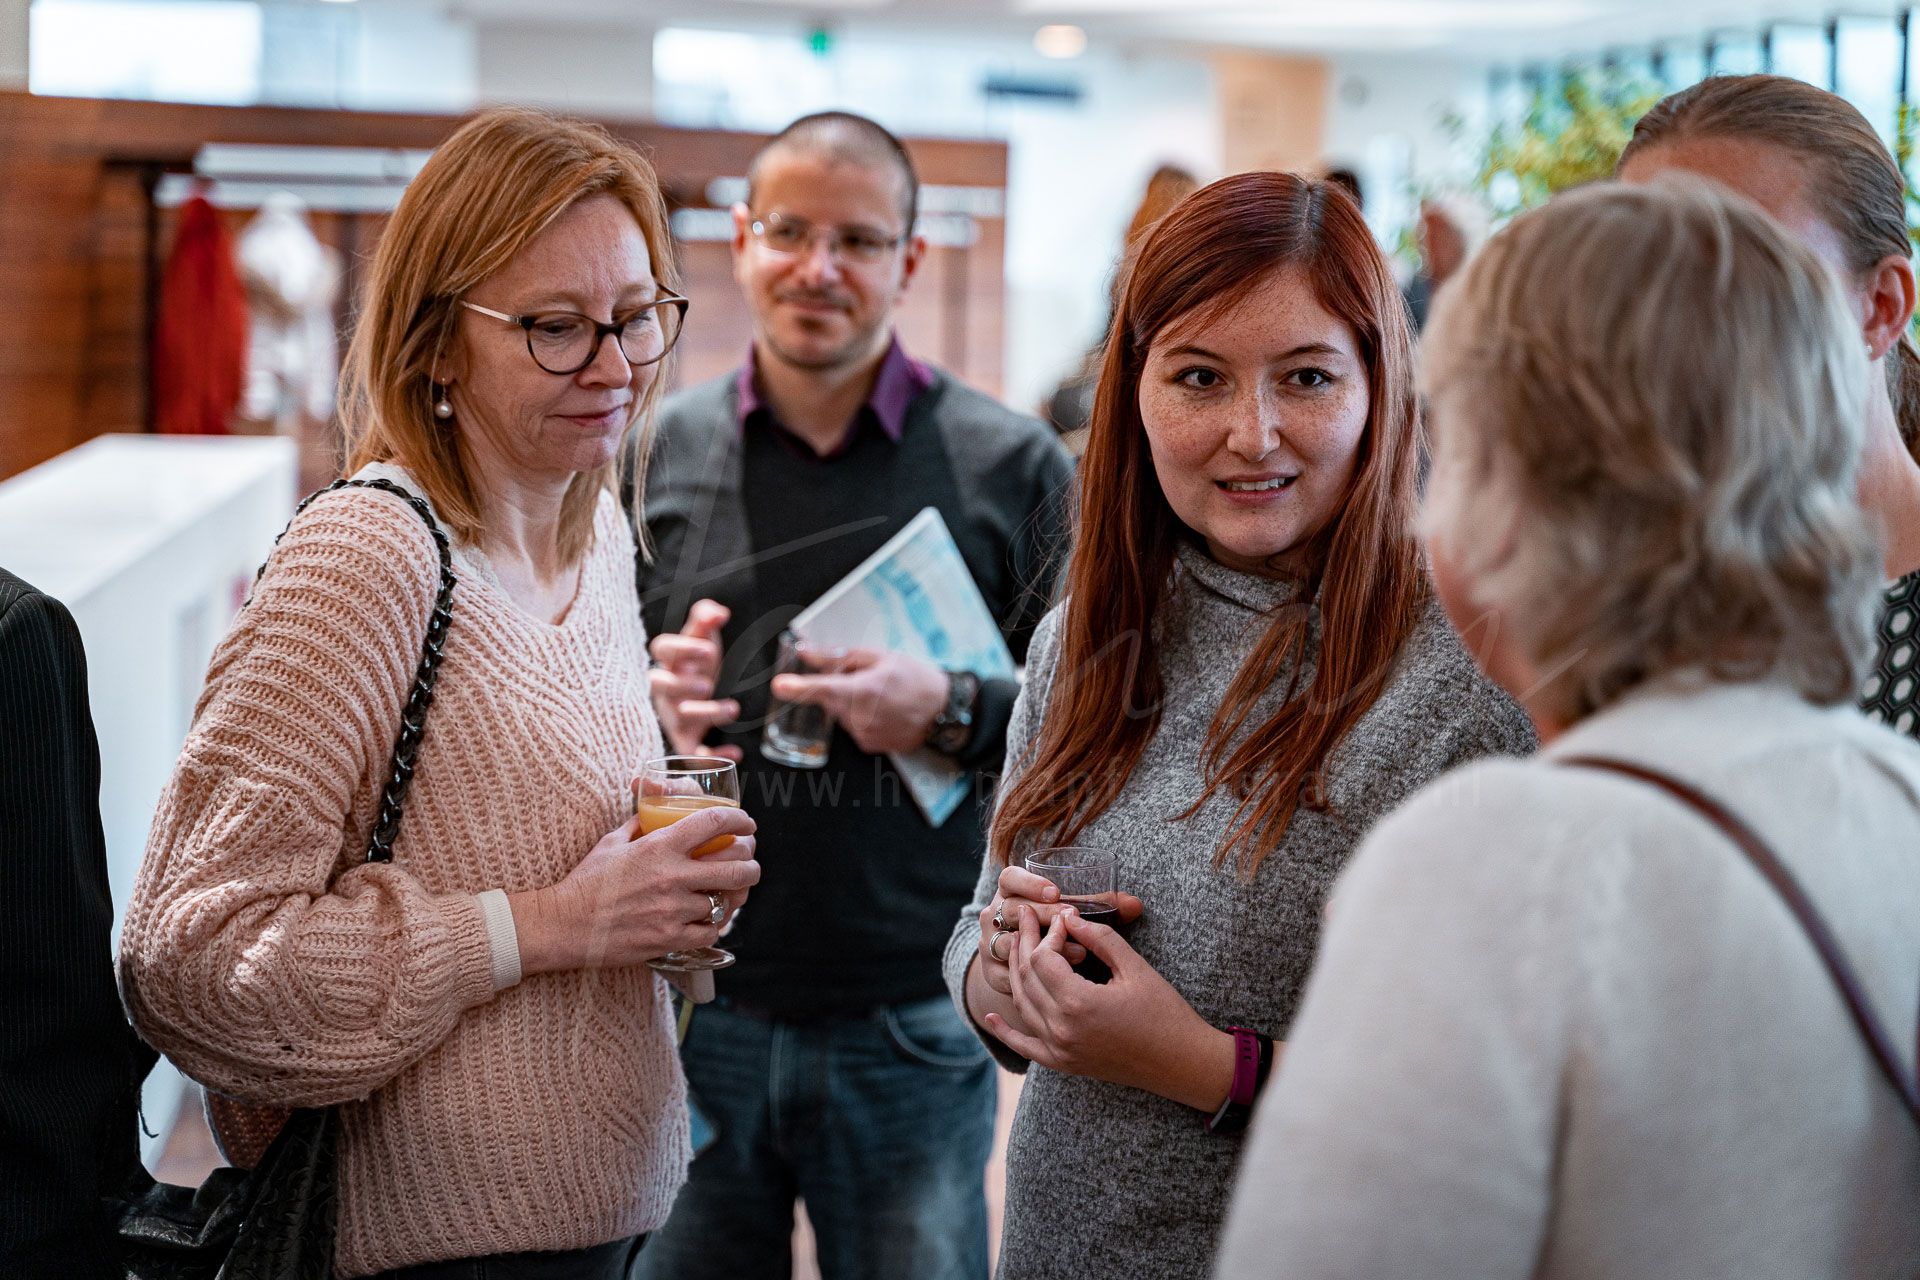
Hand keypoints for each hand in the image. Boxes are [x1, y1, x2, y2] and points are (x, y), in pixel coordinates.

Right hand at [509, 803, 759, 973]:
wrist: (565, 924)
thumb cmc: (587, 882)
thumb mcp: (613, 841)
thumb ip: (640, 825)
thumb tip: (656, 812)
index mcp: (659, 846)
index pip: (714, 823)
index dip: (739, 820)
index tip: (746, 824)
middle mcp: (672, 876)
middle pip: (736, 866)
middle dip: (751, 862)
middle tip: (750, 862)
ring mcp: (673, 909)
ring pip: (726, 901)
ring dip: (733, 896)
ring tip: (734, 892)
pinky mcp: (670, 938)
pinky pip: (710, 930)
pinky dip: (714, 924)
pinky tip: (710, 918)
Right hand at [649, 599, 741, 760]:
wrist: (695, 693)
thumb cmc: (697, 663)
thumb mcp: (703, 638)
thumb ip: (706, 620)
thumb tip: (718, 612)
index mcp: (670, 659)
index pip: (662, 649)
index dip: (682, 649)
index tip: (709, 650)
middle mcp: (665, 688)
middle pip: (660, 686)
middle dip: (681, 686)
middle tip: (708, 685)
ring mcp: (673, 715)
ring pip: (679, 718)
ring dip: (704, 715)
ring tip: (732, 709)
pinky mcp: (684, 740)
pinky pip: (691, 753)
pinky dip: (709, 758)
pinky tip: (734, 754)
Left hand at [771, 647, 948, 754]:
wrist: (945, 712)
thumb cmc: (915, 678)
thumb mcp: (880, 657)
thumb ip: (839, 656)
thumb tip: (807, 652)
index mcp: (863, 690)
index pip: (822, 688)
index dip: (798, 687)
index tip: (779, 686)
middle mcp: (860, 716)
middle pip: (830, 700)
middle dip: (837, 687)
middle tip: (865, 678)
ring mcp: (864, 734)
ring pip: (840, 714)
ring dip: (850, 703)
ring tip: (880, 695)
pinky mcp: (869, 746)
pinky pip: (853, 727)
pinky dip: (861, 717)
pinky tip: (883, 711)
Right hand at [977, 864, 1142, 995]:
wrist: (1030, 955)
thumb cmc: (1057, 924)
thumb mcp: (1076, 910)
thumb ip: (1102, 906)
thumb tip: (1136, 904)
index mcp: (1011, 890)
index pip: (1009, 878)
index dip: (1029, 882)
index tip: (1056, 894)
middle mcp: (995, 915)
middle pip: (1011, 911)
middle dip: (1044, 917)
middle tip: (1072, 924)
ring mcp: (990, 944)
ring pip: (1008, 946)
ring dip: (1043, 950)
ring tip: (1078, 955)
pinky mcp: (992, 974)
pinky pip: (1006, 978)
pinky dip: (1032, 980)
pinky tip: (1061, 985)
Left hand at [982, 905, 1230, 1110]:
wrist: (1182, 1064)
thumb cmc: (1165, 1012)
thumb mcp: (1134, 967)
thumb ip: (1099, 937)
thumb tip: (1068, 914)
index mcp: (1078, 1004)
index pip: (1044, 957)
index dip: (1050, 932)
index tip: (1063, 916)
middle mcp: (1061, 1029)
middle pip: (1028, 976)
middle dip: (1026, 943)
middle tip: (1028, 917)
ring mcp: (1060, 1051)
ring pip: (1023, 1004)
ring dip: (1016, 972)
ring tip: (1017, 944)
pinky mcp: (1064, 1064)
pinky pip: (1024, 1046)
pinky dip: (1005, 1031)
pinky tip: (991, 1016)